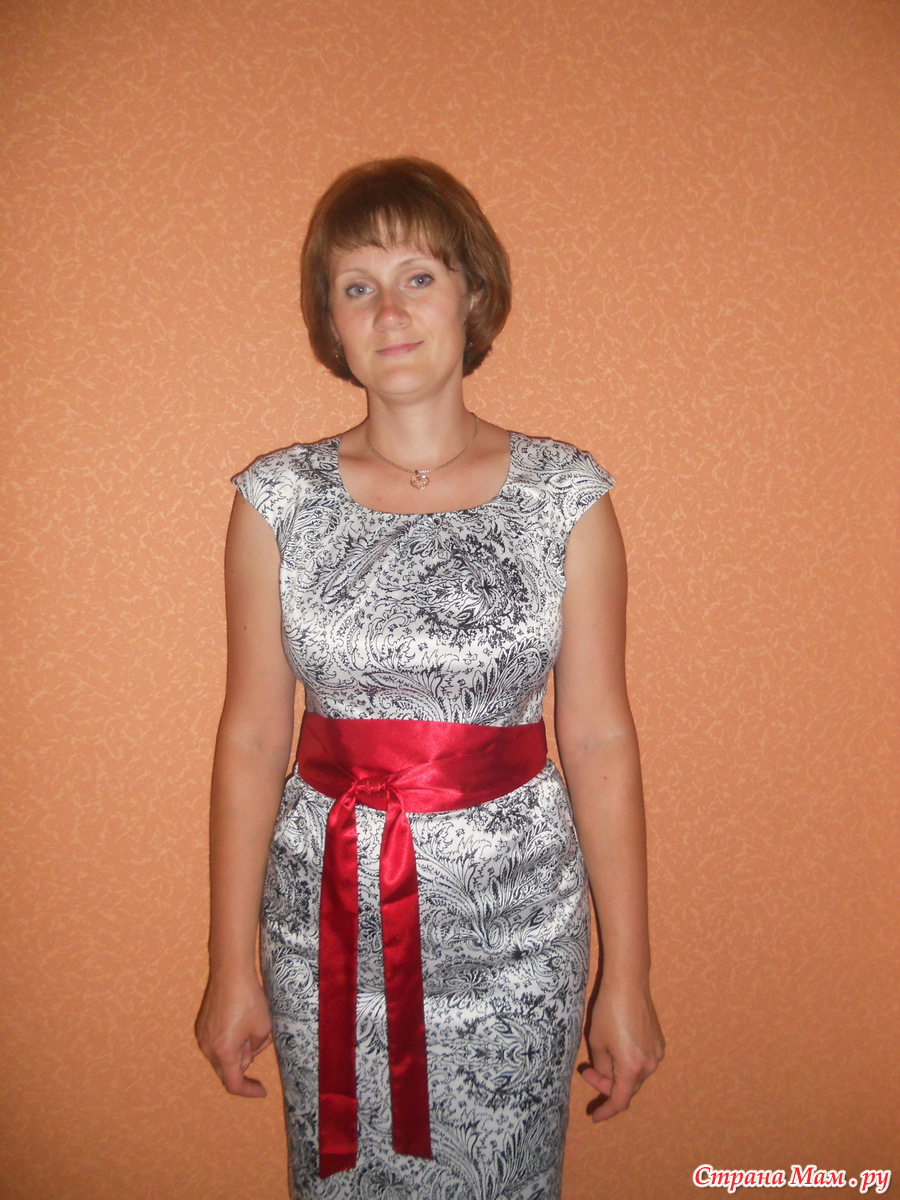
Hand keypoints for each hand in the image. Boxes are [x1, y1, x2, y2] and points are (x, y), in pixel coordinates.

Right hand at [195, 970, 272, 1097]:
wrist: (230, 973)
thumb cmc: (248, 999)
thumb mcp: (263, 1027)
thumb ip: (256, 1047)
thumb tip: (248, 1052)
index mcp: (223, 1052)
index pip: (233, 1083)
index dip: (248, 1091)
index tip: (261, 1090)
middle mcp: (208, 1048)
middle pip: (227, 1070)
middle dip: (244, 1063)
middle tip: (261, 1043)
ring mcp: (202, 1036)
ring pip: (221, 1056)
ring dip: (237, 1050)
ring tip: (252, 1028)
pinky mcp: (201, 1025)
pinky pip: (216, 1043)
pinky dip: (229, 1041)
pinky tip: (240, 1022)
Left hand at [580, 977, 663, 1121]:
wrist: (628, 984)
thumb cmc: (608, 1011)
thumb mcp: (597, 1042)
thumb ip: (602, 1067)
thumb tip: (607, 1075)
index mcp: (632, 1069)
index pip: (620, 1101)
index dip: (606, 1111)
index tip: (594, 1116)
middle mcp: (650, 1066)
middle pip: (628, 1088)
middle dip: (607, 1084)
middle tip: (587, 1070)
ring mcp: (657, 1054)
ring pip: (635, 1075)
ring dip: (618, 1073)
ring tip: (601, 1056)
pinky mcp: (659, 1042)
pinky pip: (642, 1061)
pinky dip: (628, 1062)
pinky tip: (617, 1046)